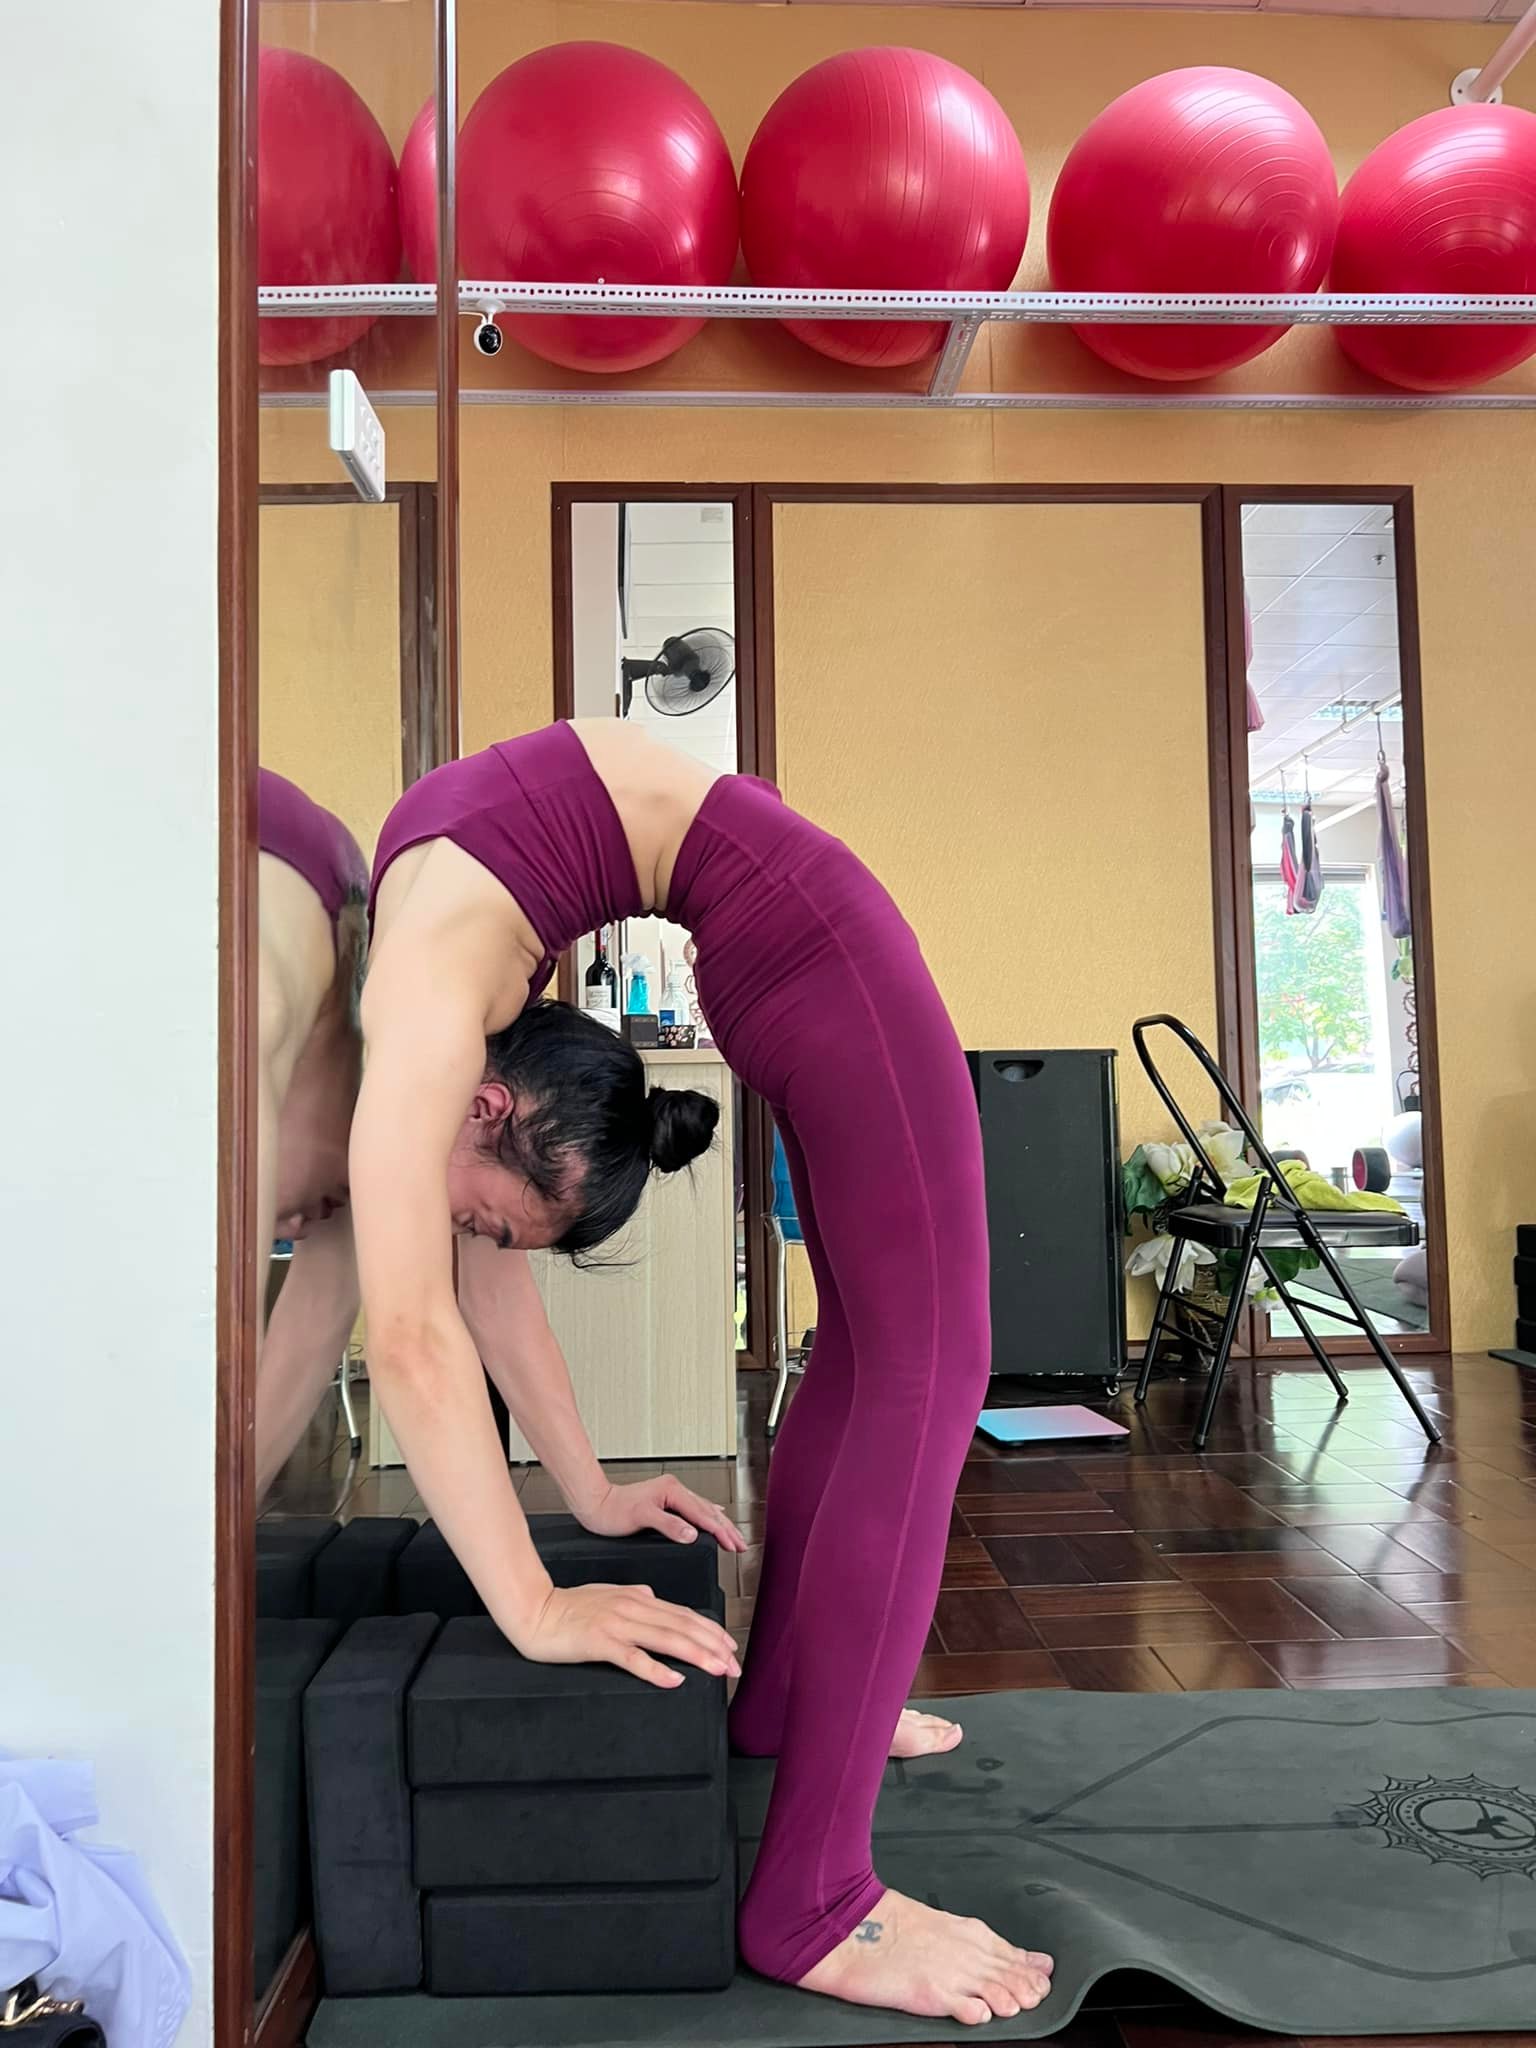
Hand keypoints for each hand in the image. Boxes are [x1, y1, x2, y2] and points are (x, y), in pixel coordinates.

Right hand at [518, 1581, 740, 1690]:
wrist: (534, 1611)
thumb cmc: (568, 1605)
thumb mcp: (606, 1593)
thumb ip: (632, 1595)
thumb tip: (652, 1596)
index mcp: (637, 1598)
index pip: (683, 1614)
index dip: (710, 1630)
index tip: (730, 1646)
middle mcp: (632, 1608)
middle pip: (682, 1626)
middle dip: (713, 1646)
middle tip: (736, 1665)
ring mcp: (617, 1624)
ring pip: (666, 1639)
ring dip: (697, 1655)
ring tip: (719, 1669)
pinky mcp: (600, 1642)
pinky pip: (633, 1658)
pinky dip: (656, 1670)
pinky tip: (675, 1680)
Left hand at [578, 1476, 747, 1553]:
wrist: (596, 1504)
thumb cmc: (613, 1512)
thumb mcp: (642, 1518)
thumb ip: (669, 1525)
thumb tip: (691, 1534)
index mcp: (672, 1491)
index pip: (703, 1515)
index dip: (721, 1532)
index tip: (733, 1545)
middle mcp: (674, 1490)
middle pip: (708, 1511)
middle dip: (727, 1529)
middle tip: (741, 1545)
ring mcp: (671, 1495)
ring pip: (703, 1510)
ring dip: (720, 1524)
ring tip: (734, 1537)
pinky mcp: (666, 1502)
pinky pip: (694, 1509)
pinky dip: (707, 1517)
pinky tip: (712, 1519)